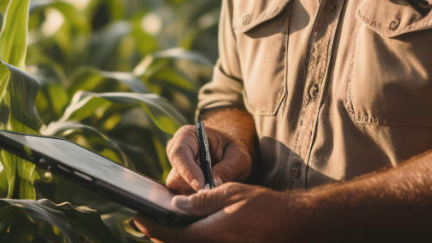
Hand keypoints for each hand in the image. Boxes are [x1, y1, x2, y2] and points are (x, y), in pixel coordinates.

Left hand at [134, 183, 301, 242]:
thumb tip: (176, 203)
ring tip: (163, 226)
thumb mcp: (232, 193)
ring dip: (173, 239)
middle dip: (159, 236)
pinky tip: (187, 232)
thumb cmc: (265, 206)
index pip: (171, 235)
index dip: (151, 227)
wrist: (293, 224)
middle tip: (146, 223)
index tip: (138, 218)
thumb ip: (202, 200)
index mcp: (211, 234)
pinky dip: (189, 240)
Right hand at [165, 124, 251, 193]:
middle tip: (214, 197)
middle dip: (194, 189)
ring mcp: (175, 172)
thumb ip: (229, 168)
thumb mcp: (239, 156)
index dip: (188, 170)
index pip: (179, 153)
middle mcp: (176, 154)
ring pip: (179, 190)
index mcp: (187, 136)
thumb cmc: (233, 152)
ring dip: (197, 196)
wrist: (229, 158)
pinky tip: (212, 200)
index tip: (201, 186)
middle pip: (176, 176)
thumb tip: (214, 184)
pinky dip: (197, 202)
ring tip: (217, 195)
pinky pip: (183, 199)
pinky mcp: (178, 188)